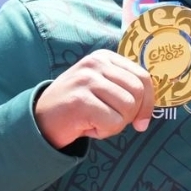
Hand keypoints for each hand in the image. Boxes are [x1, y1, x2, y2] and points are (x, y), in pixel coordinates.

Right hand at [34, 49, 154, 148]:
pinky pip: (113, 122)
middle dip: (131, 114)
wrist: (40, 120)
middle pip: (137, 92)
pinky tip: (87, 127)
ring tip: (96, 121)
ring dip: (116, 124)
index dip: (148, 103)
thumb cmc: (77, 106)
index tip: (141, 120)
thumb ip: (124, 88)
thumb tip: (149, 111)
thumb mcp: (101, 88)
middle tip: (112, 121)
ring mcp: (87, 81)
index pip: (143, 77)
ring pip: (127, 108)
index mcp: (104, 57)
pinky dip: (104, 132)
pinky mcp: (80, 101)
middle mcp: (96, 64)